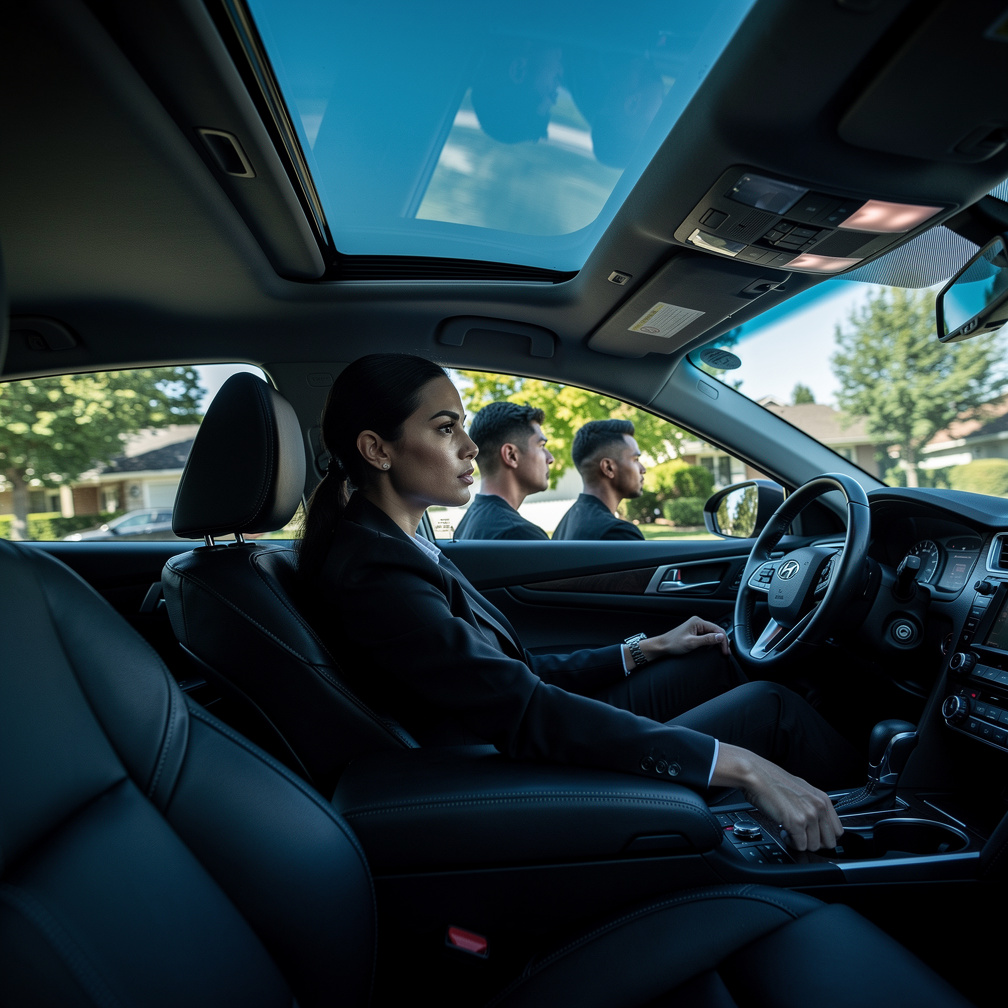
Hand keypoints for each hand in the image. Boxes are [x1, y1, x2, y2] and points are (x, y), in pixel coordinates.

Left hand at [642, 616, 730, 659]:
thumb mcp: (692, 643)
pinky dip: (712, 643)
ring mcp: (696, 628)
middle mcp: (698, 623)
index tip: (726, 651)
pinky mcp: (694, 633)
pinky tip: (713, 649)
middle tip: (726, 653)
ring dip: (718, 643)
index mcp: (698, 622)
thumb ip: (707, 639)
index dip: (724, 641)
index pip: (717, 629)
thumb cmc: (673, 643)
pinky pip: (707, 637)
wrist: (662, 646)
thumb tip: (721, 637)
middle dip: (722, 642)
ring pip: (712, 634)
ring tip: (722, 652)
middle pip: (716, 631)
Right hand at [712, 743, 842, 850]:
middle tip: (801, 836)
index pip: (837, 830)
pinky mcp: (796, 823)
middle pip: (829, 842)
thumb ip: (812, 805)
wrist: (756, 775)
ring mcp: (809, 815)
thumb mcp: (801, 789)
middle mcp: (819, 807)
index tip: (814, 836)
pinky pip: (800, 845)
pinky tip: (783, 831)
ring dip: (801, 843)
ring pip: (814, 846)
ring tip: (790, 832)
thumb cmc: (772, 780)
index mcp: (823, 798)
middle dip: (814, 843)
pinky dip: (791, 843)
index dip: (824, 836)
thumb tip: (816, 821)